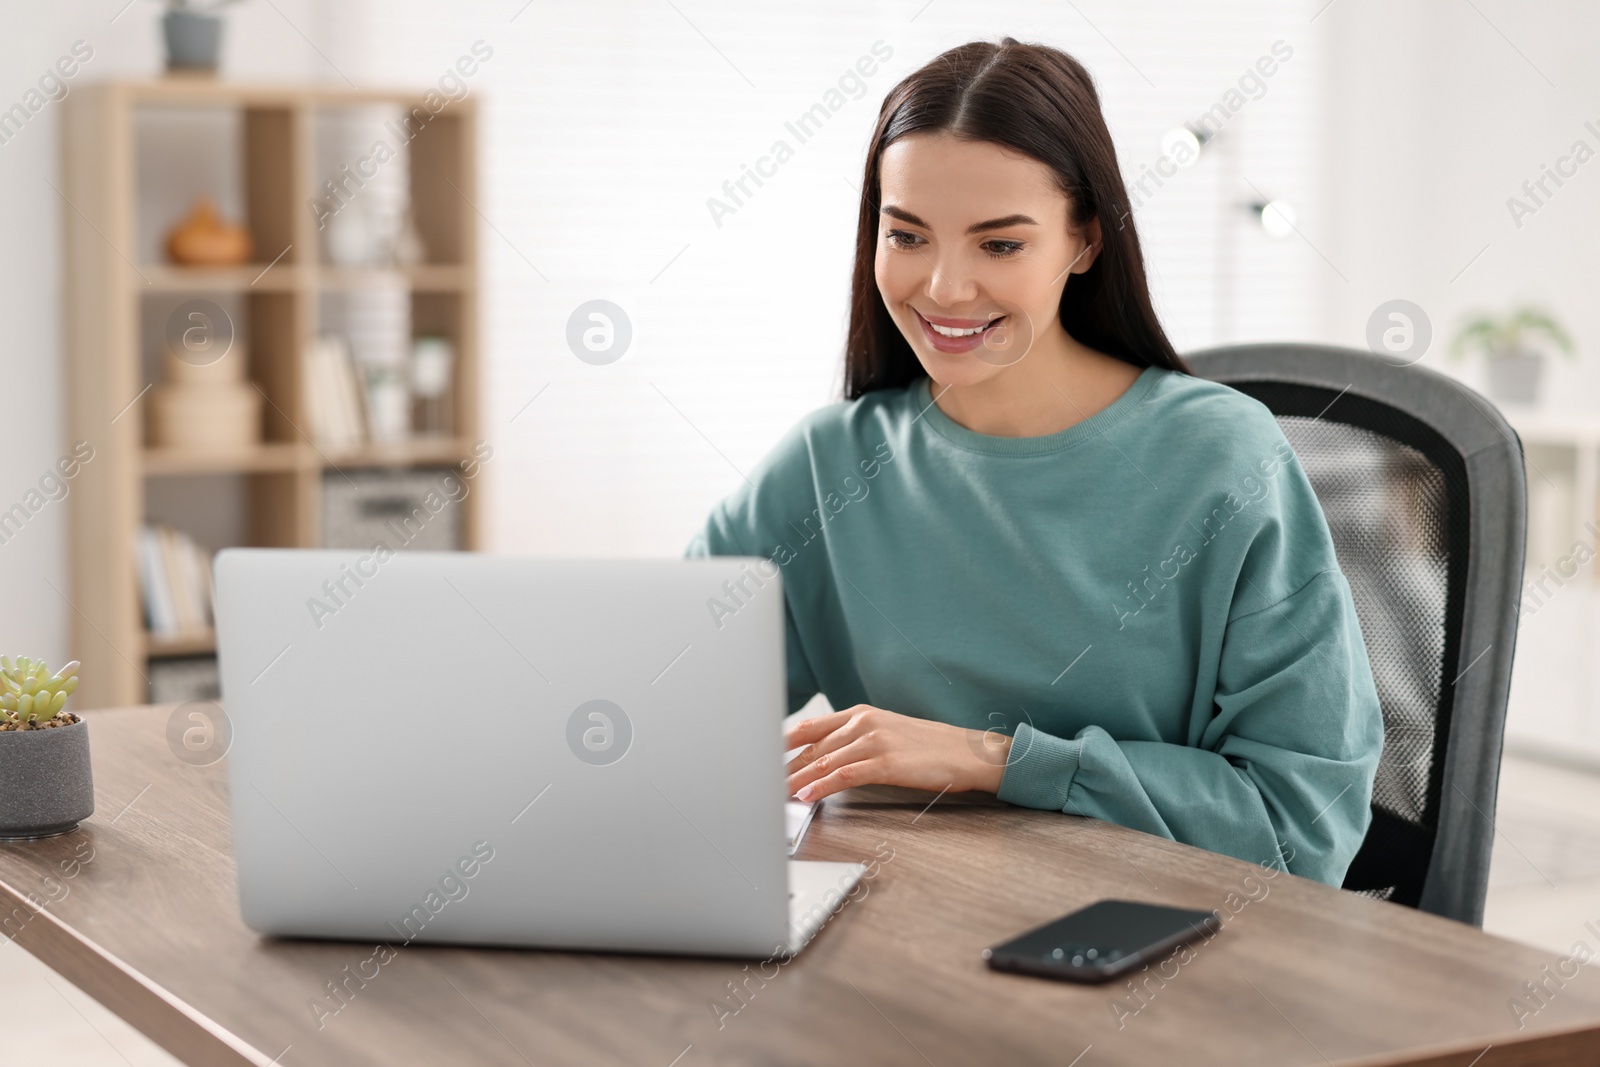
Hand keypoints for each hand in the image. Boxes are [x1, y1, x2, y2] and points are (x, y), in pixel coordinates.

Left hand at [784, 704, 1013, 802]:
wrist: (969, 752)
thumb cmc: (929, 747)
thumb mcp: (887, 733)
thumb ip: (854, 742)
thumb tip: (822, 762)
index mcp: (860, 714)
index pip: (809, 728)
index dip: (782, 745)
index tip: (761, 759)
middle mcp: (863, 723)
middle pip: (811, 748)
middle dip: (783, 769)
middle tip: (761, 785)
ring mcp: (874, 741)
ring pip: (823, 762)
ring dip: (796, 781)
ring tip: (776, 795)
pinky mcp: (886, 762)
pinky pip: (844, 776)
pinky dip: (821, 787)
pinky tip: (806, 796)